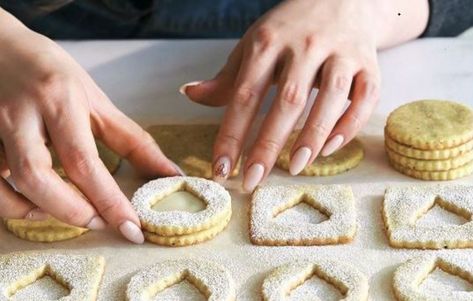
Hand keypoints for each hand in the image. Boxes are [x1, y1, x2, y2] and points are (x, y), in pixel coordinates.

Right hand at [0, 9, 179, 242]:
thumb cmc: (53, 74)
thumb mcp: (97, 101)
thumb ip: (132, 140)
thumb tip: (170, 173)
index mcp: (60, 101)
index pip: (84, 161)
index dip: (109, 201)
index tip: (132, 229)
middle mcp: (20, 115)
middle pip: (38, 177)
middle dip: (73, 212)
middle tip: (101, 223)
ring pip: (6, 183)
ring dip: (40, 211)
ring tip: (73, 215)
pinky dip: (11, 204)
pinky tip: (34, 206)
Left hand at [181, 0, 428, 190]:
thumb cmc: (289, 29)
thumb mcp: (254, 45)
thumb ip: (226, 76)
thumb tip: (190, 94)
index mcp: (268, 43)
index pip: (245, 94)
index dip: (232, 134)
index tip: (220, 168)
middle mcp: (305, 46)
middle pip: (288, 100)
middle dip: (269, 144)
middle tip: (253, 180)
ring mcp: (340, 53)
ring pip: (331, 97)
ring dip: (313, 135)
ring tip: (295, 168)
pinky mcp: (368, 63)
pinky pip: (365, 97)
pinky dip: (350, 125)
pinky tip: (330, 149)